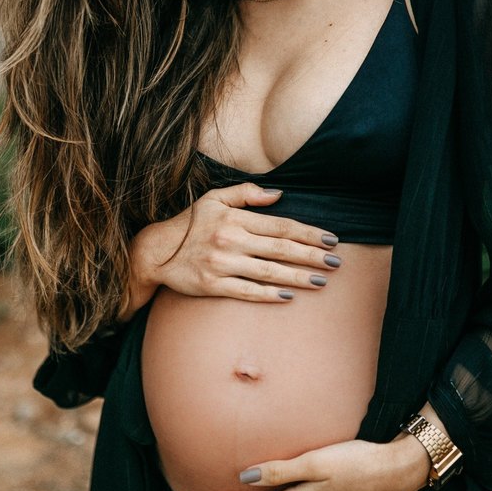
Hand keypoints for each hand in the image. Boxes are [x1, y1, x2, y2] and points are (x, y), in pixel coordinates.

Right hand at [129, 183, 340, 307]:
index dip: (308, 233)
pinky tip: (289, 296)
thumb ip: (246, 194)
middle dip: (311, 256)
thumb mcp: (214, 199)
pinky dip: (269, 294)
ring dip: (298, 277)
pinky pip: (247, 292)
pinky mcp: (212, 285)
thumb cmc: (190, 223)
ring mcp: (222, 264)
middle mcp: (231, 240)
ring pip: (268, 272)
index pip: (281, 226)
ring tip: (321, 282)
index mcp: (235, 219)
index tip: (330, 240)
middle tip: (336, 262)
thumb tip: (279, 194)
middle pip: (281, 249)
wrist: (155, 252)